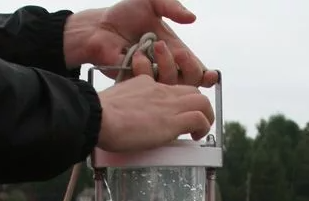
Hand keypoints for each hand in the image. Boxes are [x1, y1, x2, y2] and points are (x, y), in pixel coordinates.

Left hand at [63, 0, 216, 85]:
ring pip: (170, 85)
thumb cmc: (122, 15)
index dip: (205, 74)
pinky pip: (148, 85)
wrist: (97, 26)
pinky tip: (137, 55)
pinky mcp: (136, 83)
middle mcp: (164, 66)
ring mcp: (151, 76)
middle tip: (180, 53)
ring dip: (167, 65)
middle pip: (188, 82)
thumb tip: (192, 18)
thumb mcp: (150, 2)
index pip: (194, 67)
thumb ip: (171, 6)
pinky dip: (146, 69)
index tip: (210, 74)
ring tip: (154, 45)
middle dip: (190, 69)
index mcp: (173, 50)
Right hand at [97, 75, 212, 151]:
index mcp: (147, 84)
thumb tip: (123, 116)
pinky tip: (196, 137)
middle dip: (198, 106)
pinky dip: (203, 128)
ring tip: (199, 131)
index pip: (171, 86)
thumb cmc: (100, 114)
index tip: (176, 112)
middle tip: (194, 123)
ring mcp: (169, 104)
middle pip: (192, 90)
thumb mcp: (116, 100)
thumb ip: (126, 103)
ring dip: (206, 116)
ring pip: (202, 101)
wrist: (98, 116)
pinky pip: (200, 118)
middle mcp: (161, 90)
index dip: (179, 99)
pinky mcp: (172, 121)